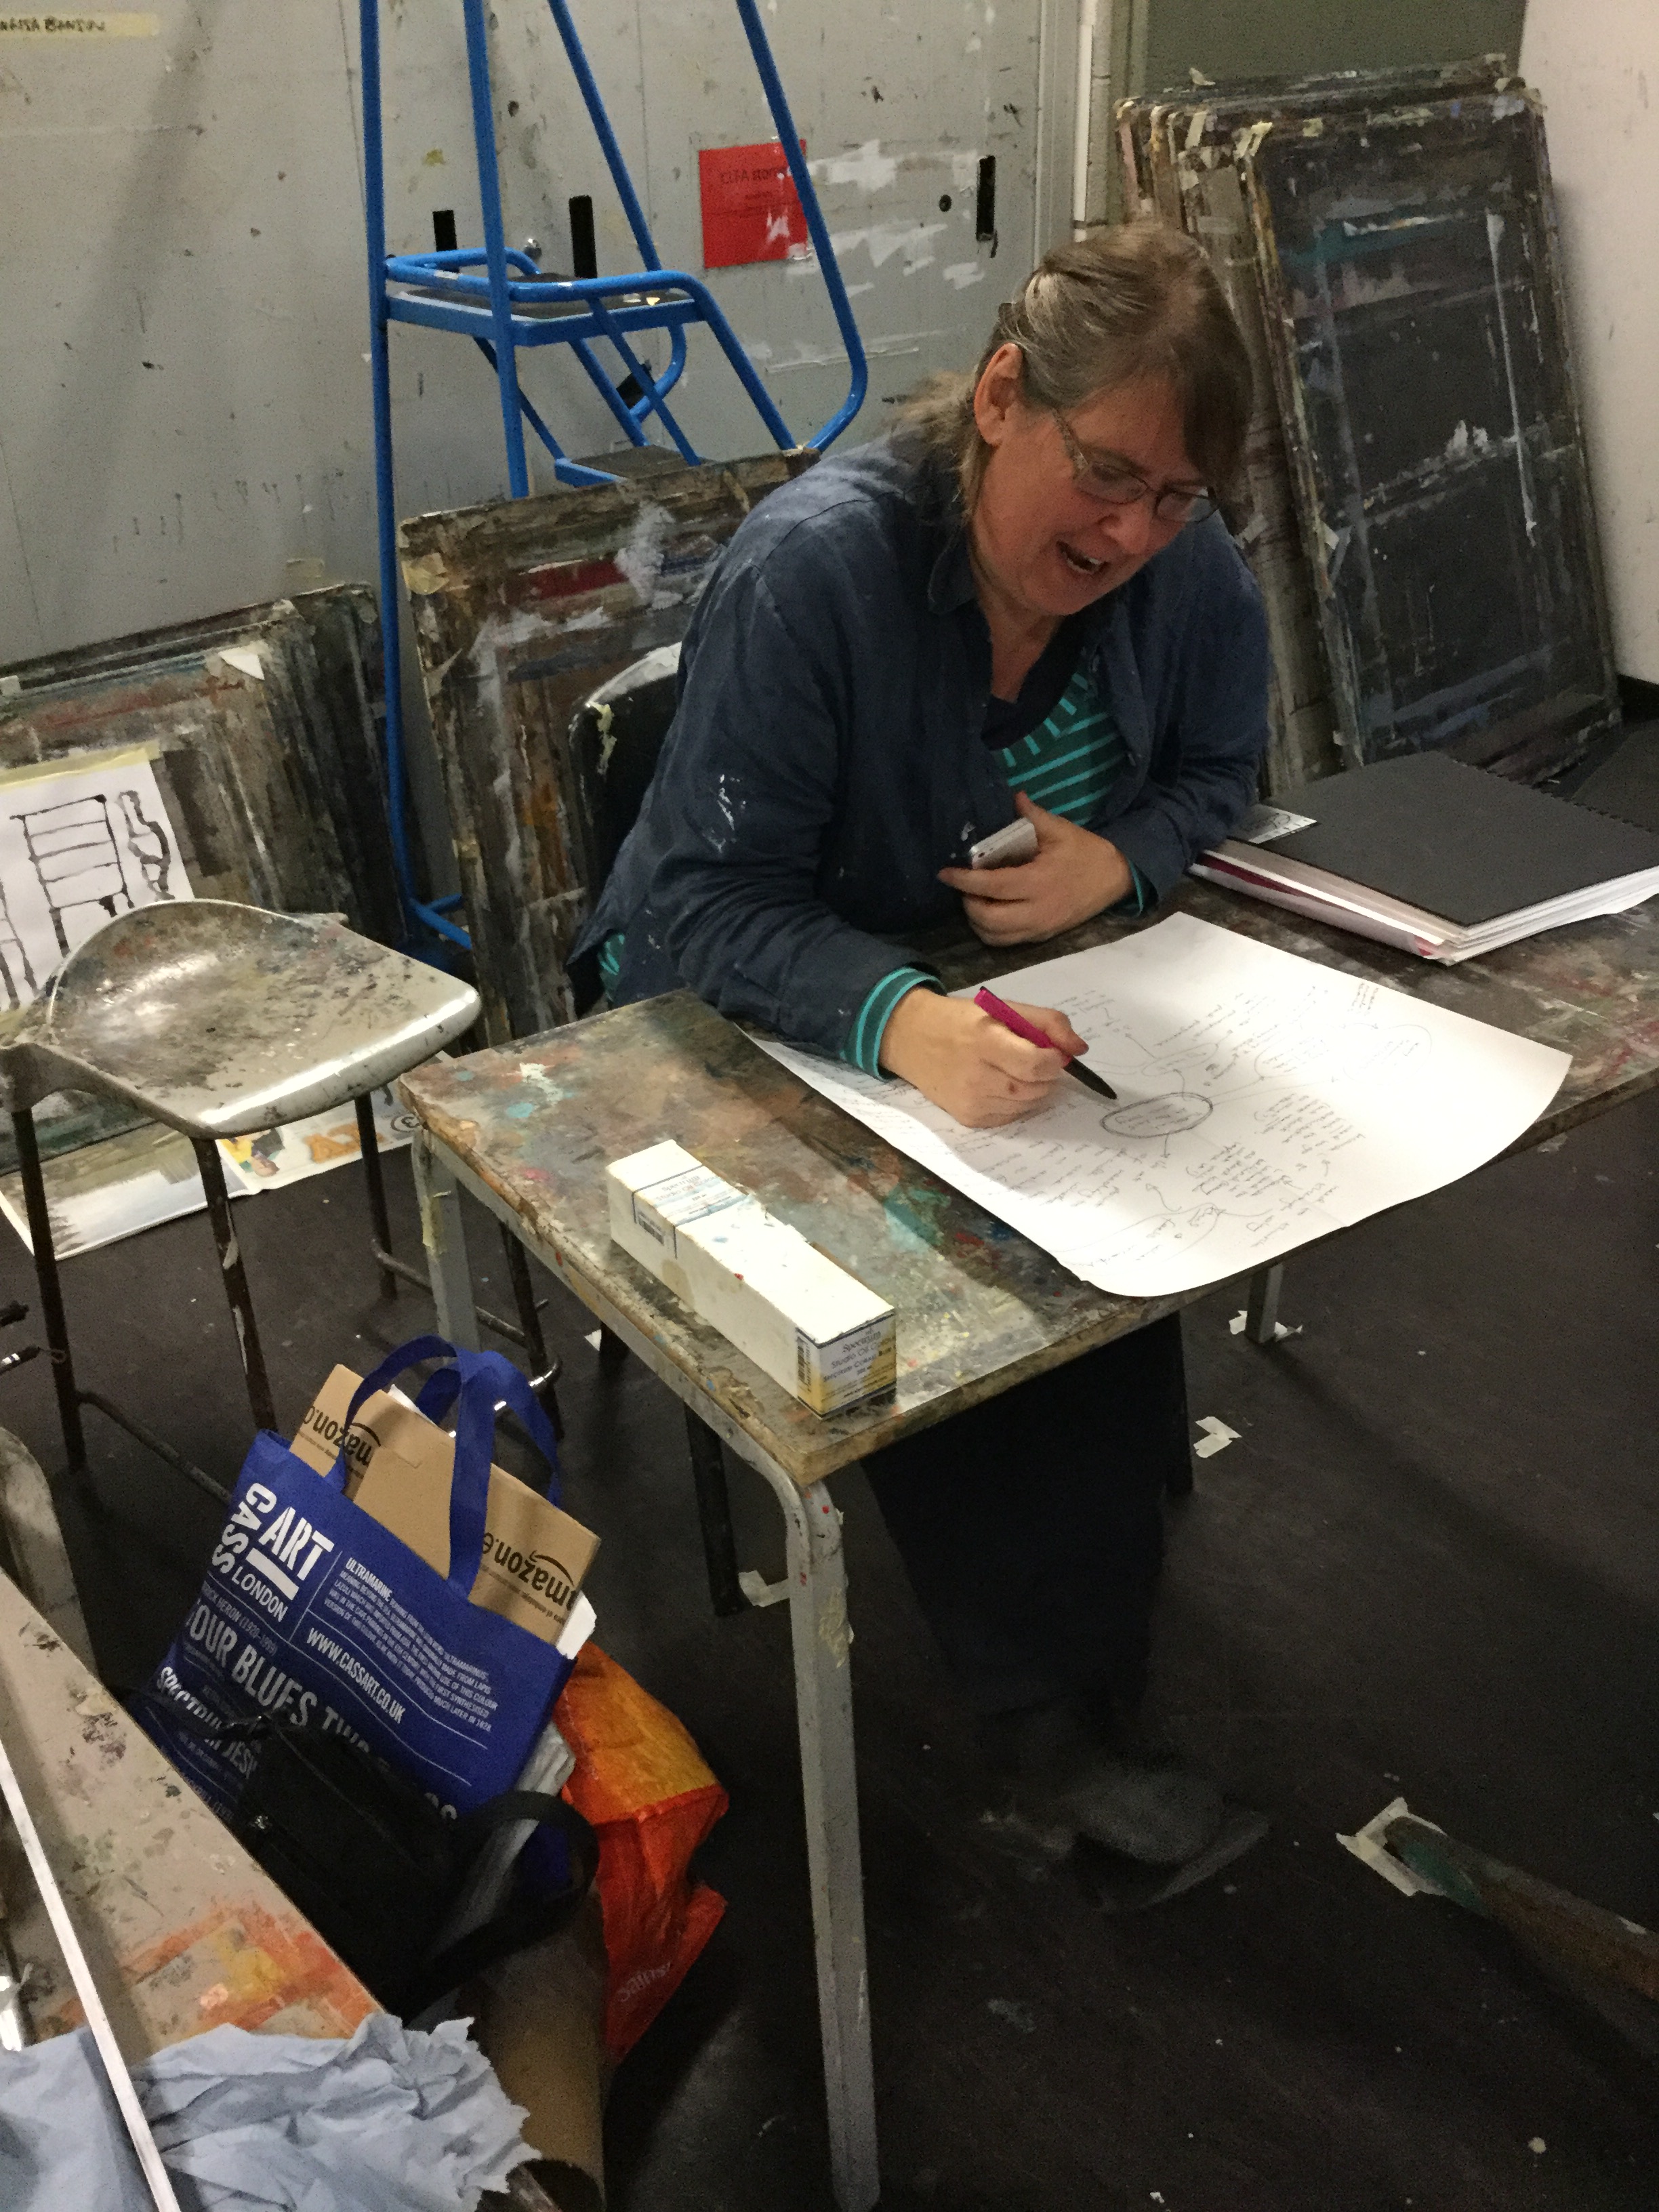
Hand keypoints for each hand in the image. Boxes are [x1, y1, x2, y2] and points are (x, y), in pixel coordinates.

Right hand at [879, 988, 1087, 1127]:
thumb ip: (1048, 1023)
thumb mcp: (1003, 1008)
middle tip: (1035, 1062)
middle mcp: (977, 1076)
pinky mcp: (968, 1117)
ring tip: (1015, 1071)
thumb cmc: (961, 1021)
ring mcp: (971, 1101)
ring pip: (1026, 1105)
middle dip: (1045, 1076)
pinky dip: (1015, 1103)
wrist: (912, 1039)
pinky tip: (999, 1085)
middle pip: (1035, 1089)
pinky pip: (1009, 1116)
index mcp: (986, 1041)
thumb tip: (1079, 1050)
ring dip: (1032, 1090)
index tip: (1053, 1053)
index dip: (1054, 1060)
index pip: (1037, 1064)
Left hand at [937, 791, 1132, 945]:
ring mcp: (1039, 928)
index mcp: (1038, 882)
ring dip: (976, 920)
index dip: (964, 881)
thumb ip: (1032, 816)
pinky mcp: (1042, 937)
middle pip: (987, 919)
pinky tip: (988, 912)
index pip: (991, 886)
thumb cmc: (1085, 852)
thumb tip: (1013, 796)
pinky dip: (990, 931)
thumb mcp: (1061, 830)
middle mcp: (1036, 911)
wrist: (1115, 879)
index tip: (944, 873)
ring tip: (973, 898)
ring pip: (994, 936)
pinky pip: (1007, 942)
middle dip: (968, 903)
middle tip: (963, 885)